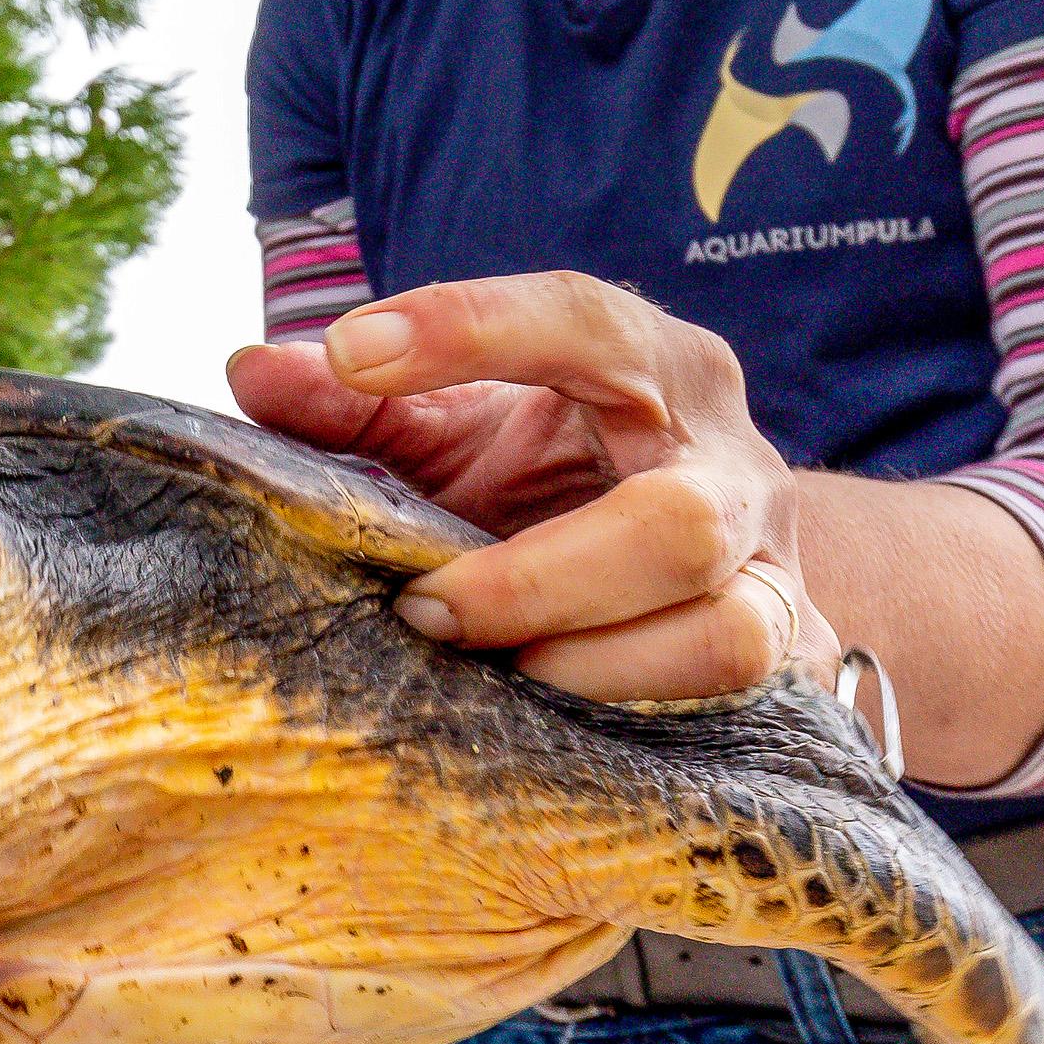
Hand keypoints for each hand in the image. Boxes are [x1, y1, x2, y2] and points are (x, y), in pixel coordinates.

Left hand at [226, 271, 836, 701]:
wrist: (695, 541)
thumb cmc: (552, 471)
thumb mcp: (457, 425)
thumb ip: (357, 406)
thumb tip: (252, 373)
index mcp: (655, 364)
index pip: (582, 319)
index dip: (471, 328)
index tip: (354, 353)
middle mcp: (732, 461)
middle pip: (675, 522)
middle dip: (535, 581)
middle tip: (421, 606)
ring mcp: (775, 566)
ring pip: (724, 633)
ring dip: (588, 667)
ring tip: (489, 673)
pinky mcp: (791, 656)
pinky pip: (736, 707)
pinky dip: (632, 717)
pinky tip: (545, 725)